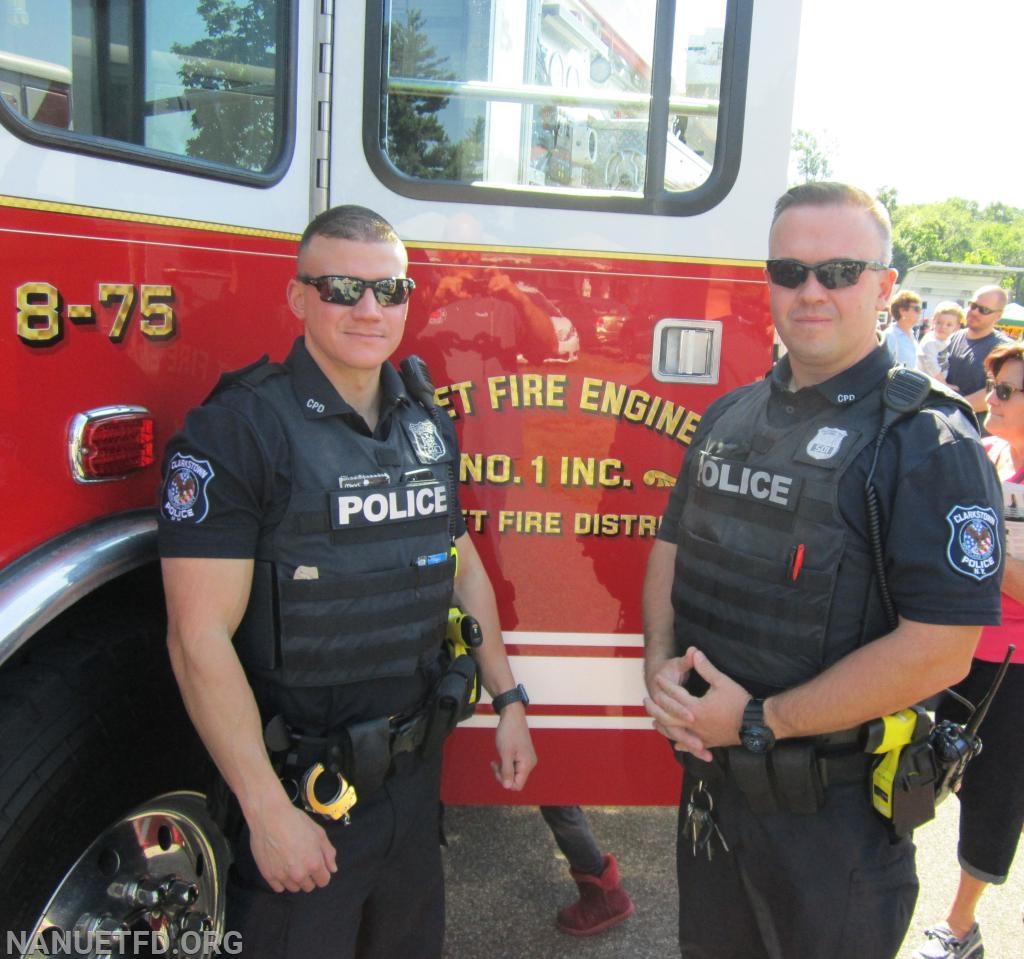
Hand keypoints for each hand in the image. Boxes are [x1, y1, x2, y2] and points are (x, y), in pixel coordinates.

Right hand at [248, 802, 337, 892]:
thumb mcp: (319, 833)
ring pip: (294, 888)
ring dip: (295, 879)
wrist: (270, 817)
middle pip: (308, 887)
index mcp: (314, 864)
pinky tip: (281, 867)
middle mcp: (299, 874)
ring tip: (291, 862)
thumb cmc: (297, 822)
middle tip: (303, 861)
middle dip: (309, 876)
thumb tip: (333, 869)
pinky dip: (281, 881)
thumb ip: (329, 853)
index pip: (323, 881)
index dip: (322, 873)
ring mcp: (282, 877)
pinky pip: (278, 888)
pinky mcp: (268, 876)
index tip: (317, 865)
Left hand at [490, 705, 536, 789]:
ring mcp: (527, 759)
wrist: (512, 715)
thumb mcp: (505, 753)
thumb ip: (507, 771)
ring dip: (504, 769)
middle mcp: (530, 763)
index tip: (498, 769)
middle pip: (516, 780)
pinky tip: (502, 756)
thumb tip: (507, 787)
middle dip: (504, 775)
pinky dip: (507, 763)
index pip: (517, 785)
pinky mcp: (524, 754)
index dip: (506, 782)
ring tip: (497, 759)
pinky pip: (515, 766)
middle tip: (495, 764)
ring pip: (515, 773)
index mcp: (527, 764)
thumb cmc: (509, 732)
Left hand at [644, 647, 750, 761]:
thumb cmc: (739, 701)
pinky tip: (677, 744)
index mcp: (695, 708)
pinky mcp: (710, 742)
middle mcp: (695, 723)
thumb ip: (706, 668)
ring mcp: (701, 735)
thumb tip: (694, 652)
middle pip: (668, 716)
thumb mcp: (722, 681)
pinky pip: (692, 744)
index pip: (675, 695)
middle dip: (656, 708)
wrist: (757, 723)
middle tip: (646, 701)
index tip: (657, 677)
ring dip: (664, 726)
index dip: (666, 685)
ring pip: (676, 732)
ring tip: (654, 722)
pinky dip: (682, 743)